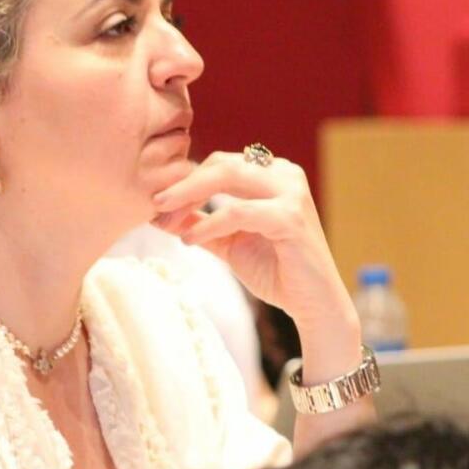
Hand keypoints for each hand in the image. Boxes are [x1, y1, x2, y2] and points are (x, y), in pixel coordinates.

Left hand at [151, 150, 356, 337]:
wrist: (313, 304)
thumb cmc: (276, 270)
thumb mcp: (228, 242)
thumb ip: (199, 223)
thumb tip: (157, 214)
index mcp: (272, 173)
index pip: (220, 163)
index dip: (185, 181)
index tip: (155, 204)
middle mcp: (285, 174)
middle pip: (221, 163)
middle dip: (183, 184)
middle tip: (155, 204)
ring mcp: (291, 193)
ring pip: (229, 176)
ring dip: (190, 196)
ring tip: (166, 217)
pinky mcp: (291, 217)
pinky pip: (239, 211)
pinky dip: (209, 223)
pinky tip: (189, 240)